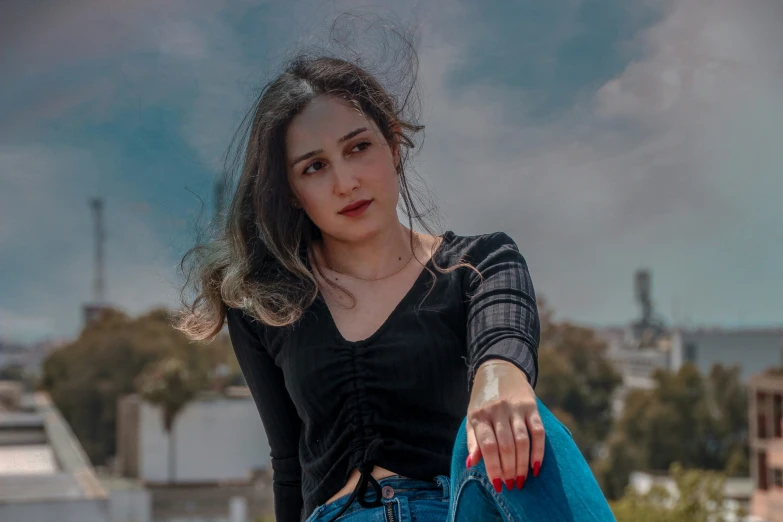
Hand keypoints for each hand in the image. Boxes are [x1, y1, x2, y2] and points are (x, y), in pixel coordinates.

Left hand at [466, 360, 544, 492]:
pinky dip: (539, 451)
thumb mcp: (472, 417)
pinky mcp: (531, 406)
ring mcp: (516, 408)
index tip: (497, 484)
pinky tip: (536, 467)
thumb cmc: (483, 400)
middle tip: (511, 486)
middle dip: (509, 469)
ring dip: (523, 464)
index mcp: (480, 415)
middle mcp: (498, 411)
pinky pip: (538, 431)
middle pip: (506, 446)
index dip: (493, 467)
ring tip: (521, 480)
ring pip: (522, 441)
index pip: (487, 445)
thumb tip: (470, 464)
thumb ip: (473, 440)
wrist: (500, 369)